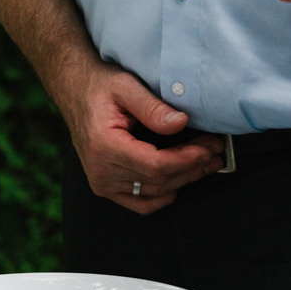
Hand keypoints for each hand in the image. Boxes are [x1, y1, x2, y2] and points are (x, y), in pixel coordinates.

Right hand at [51, 62, 227, 213]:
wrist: (74, 91)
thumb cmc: (99, 86)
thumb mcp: (126, 86)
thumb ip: (153, 107)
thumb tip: (181, 123)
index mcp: (104, 146)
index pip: (155, 165)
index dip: (186, 160)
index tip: (209, 148)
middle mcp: (100, 170)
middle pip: (158, 181)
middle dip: (192, 167)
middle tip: (216, 151)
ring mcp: (101, 182)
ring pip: (154, 193)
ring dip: (184, 179)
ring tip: (207, 163)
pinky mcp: (105, 186)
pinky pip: (140, 203)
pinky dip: (163, 196)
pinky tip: (180, 181)